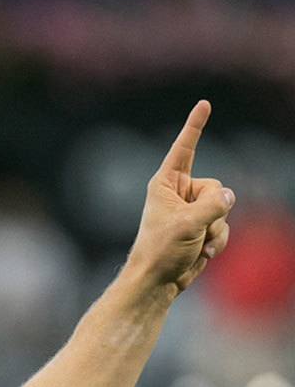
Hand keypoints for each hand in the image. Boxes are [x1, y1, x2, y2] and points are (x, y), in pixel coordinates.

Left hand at [129, 100, 234, 295]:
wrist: (156, 283)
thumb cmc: (160, 251)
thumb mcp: (187, 224)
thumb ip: (213, 205)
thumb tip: (229, 197)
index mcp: (166, 184)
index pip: (185, 148)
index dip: (195, 126)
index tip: (204, 103)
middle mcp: (180, 193)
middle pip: (215, 187)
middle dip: (213, 210)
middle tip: (193, 229)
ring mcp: (192, 211)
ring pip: (223, 208)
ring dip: (215, 229)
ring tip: (195, 244)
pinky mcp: (201, 228)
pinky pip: (223, 226)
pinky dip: (218, 240)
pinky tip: (203, 253)